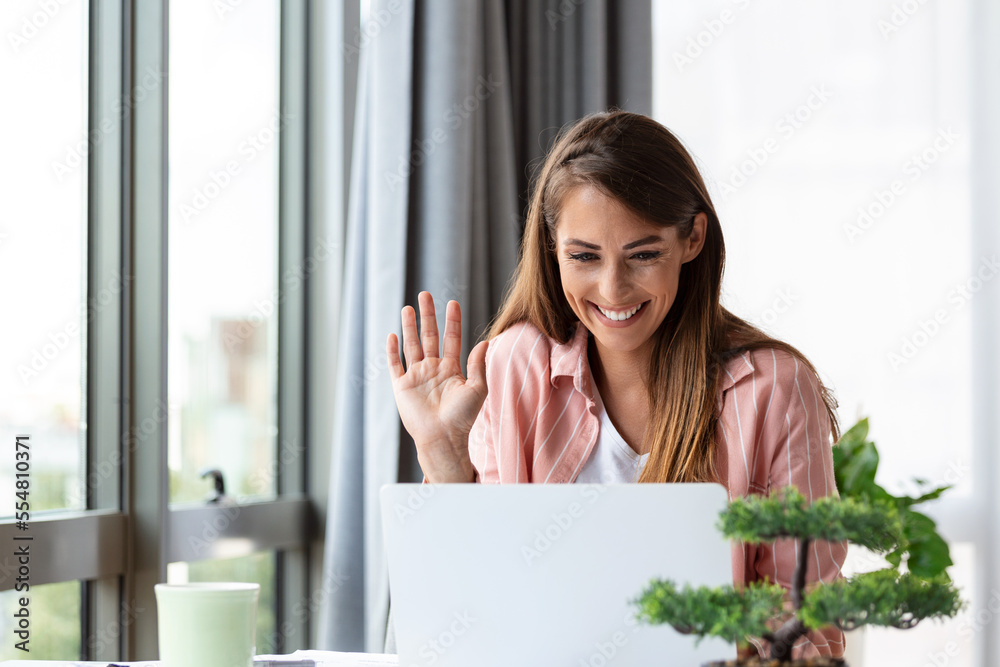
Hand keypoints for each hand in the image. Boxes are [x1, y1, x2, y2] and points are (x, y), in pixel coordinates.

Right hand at [387, 291, 487, 482]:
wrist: (443, 438)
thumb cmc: (463, 417)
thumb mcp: (477, 389)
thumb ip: (478, 365)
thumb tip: (484, 342)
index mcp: (451, 369)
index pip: (451, 339)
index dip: (452, 321)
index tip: (452, 303)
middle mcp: (433, 370)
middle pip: (429, 336)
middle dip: (428, 316)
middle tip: (425, 295)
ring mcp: (416, 377)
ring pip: (411, 345)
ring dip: (409, 326)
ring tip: (408, 307)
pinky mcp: (401, 386)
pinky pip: (395, 364)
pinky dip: (392, 350)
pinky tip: (392, 335)